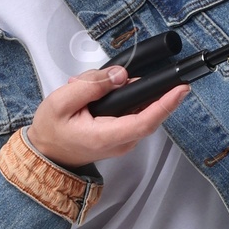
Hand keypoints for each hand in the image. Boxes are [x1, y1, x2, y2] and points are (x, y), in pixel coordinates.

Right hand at [28, 66, 188, 169]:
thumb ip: (91, 85)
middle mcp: (121, 142)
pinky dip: (122, 98)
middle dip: (137, 87)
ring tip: (94, 86)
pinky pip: (133, 113)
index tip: (181, 89)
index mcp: (105, 136)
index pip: (145, 121)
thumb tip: (120, 75)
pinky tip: (101, 92)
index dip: (166, 104)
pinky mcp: (123, 136)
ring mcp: (124, 141)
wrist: (47, 153)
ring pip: (139, 110)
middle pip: (146, 111)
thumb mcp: (61, 101)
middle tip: (114, 76)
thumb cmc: (51, 130)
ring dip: (125, 92)